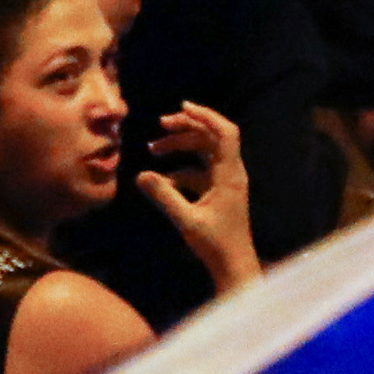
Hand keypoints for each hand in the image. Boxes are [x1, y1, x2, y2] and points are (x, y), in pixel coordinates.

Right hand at [132, 99, 258, 291]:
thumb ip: (163, 195)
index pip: (225, 133)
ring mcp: (225, 182)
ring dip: (181, 147)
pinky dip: (181, 170)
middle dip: (186, 128)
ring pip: (204, 153)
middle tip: (159, 126)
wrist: (234, 266)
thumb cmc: (216, 244)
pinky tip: (161, 181)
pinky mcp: (219, 193)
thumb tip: (140, 175)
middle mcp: (230, 173)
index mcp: (229, 174)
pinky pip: (199, 171)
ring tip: (154, 149)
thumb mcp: (186, 220)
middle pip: (211, 137)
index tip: (181, 107)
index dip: (206, 116)